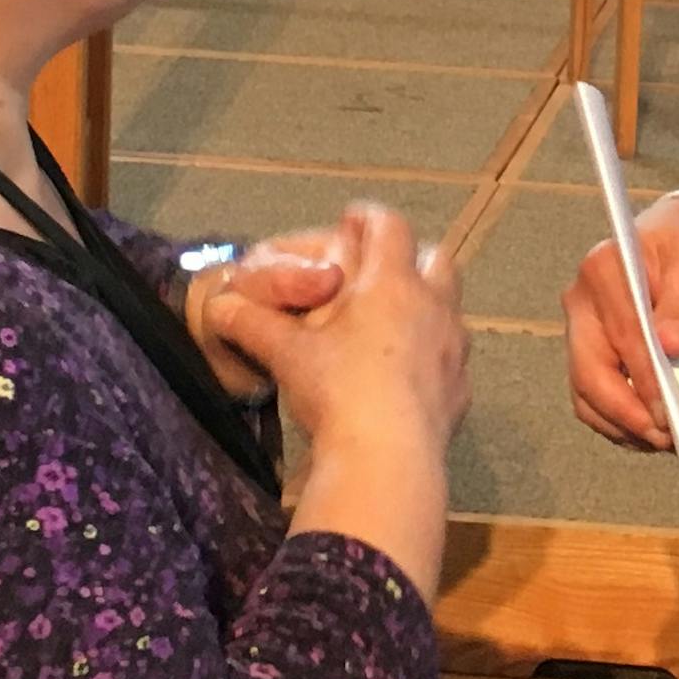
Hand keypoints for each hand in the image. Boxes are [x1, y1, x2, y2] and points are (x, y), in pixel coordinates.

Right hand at [206, 204, 469, 462]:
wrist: (387, 461)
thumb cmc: (337, 391)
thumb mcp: (287, 354)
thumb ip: (253, 323)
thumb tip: (218, 304)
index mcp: (393, 284)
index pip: (389, 226)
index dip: (368, 217)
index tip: (351, 218)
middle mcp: (434, 306)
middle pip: (436, 258)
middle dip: (409, 256)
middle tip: (379, 270)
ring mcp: (454, 349)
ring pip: (450, 307)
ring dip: (426, 305)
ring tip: (393, 322)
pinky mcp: (460, 390)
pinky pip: (452, 358)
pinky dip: (432, 354)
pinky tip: (408, 375)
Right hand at [562, 194, 678, 449]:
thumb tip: (672, 346)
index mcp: (603, 269)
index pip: (622, 336)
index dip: (645, 381)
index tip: (668, 415)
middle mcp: (581, 301)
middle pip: (590, 372)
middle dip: (626, 414)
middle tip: (666, 438)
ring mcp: (581, 330)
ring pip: (586, 393)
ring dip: (621, 425)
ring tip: (661, 441)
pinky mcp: (589, 352)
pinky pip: (593, 397)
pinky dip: (618, 421)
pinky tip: (648, 431)